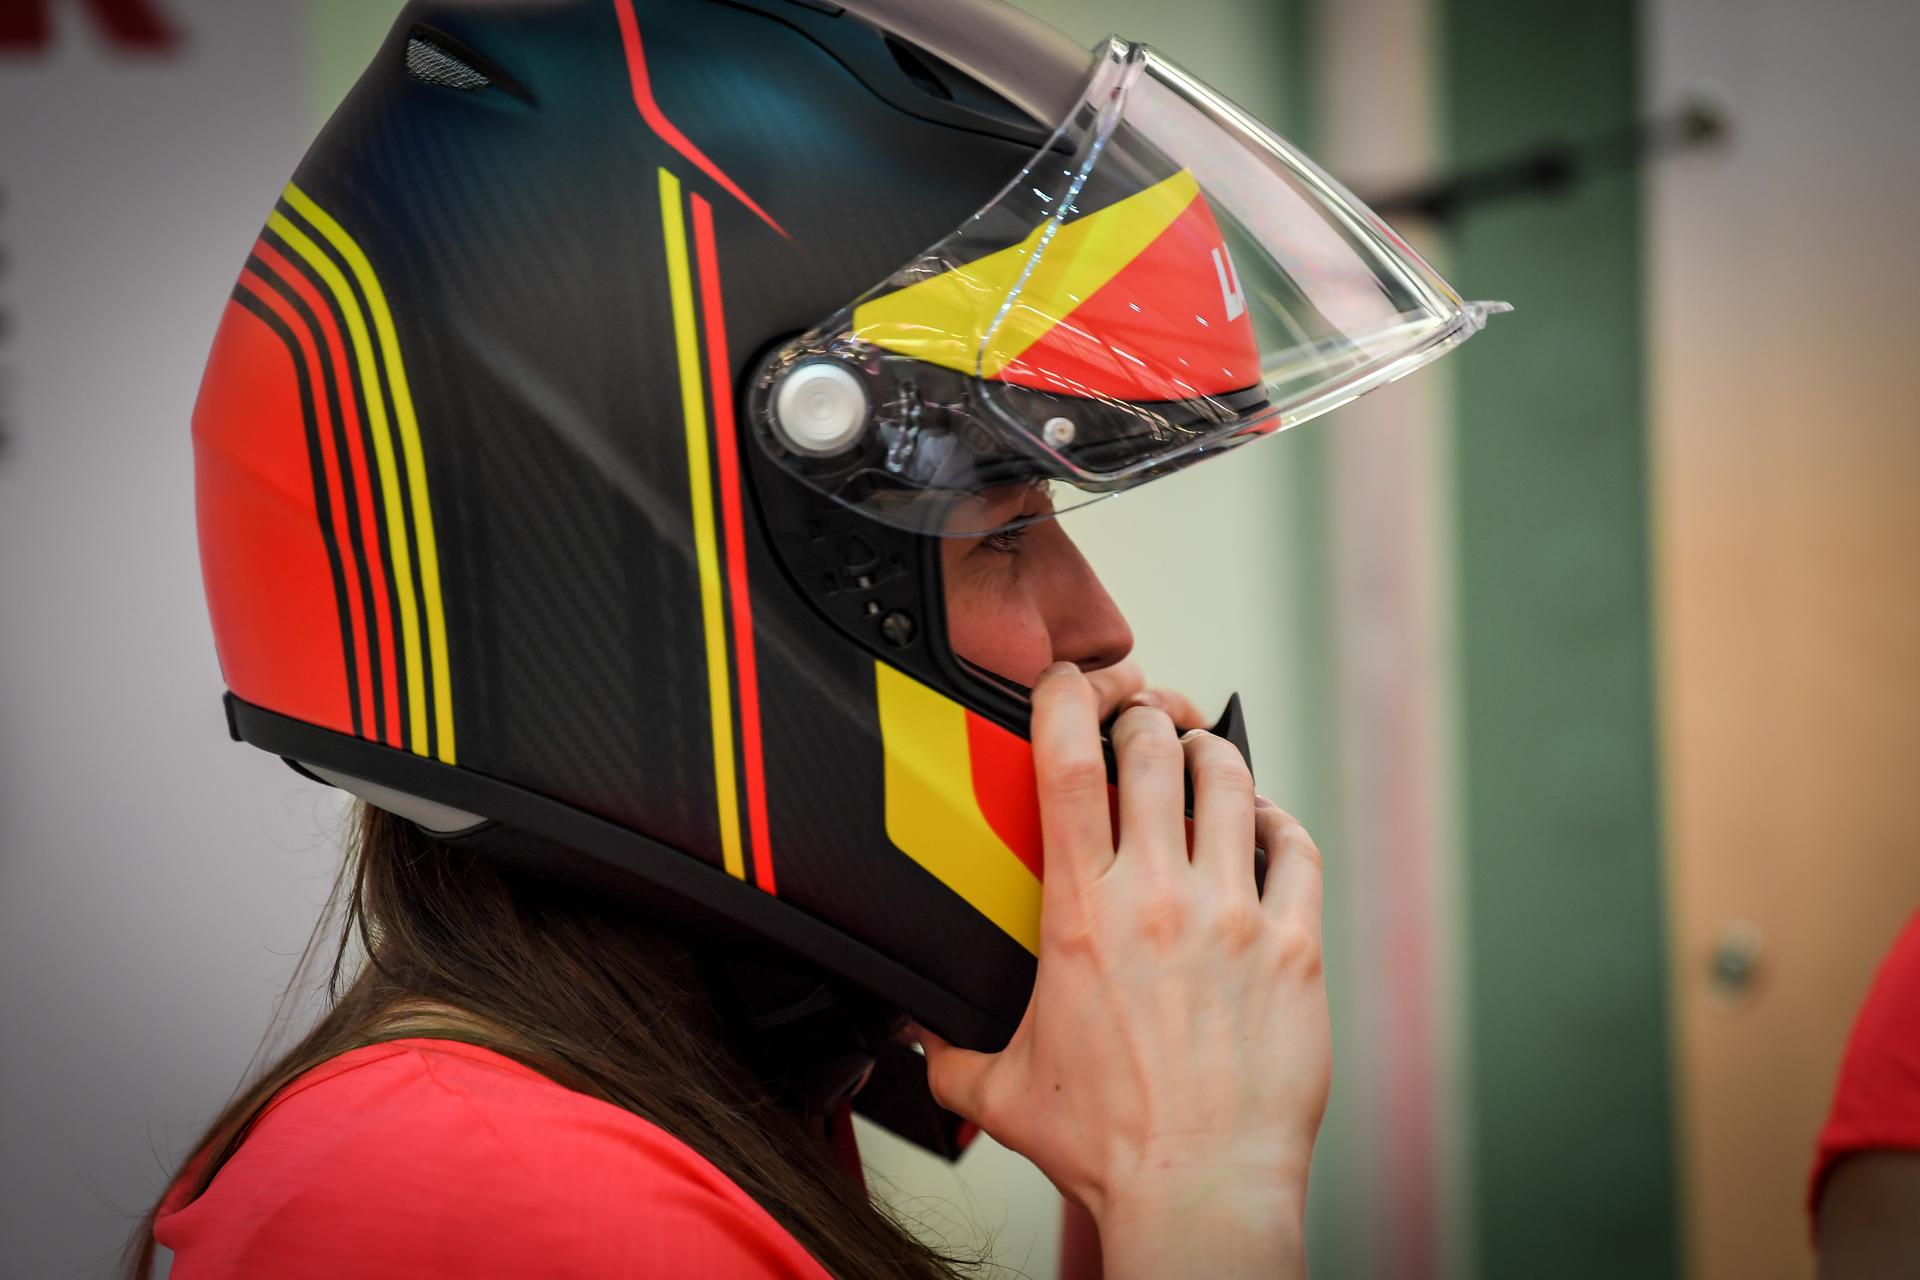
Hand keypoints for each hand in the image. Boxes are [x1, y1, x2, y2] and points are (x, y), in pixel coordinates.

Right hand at [914, 664, 1329, 1277]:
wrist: (1198, 1190)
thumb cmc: (1107, 1145)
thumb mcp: (1001, 1092)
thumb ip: (948, 1053)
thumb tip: (916, 1040)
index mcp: (1081, 915)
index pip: (1068, 764)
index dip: (1065, 698)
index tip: (1066, 683)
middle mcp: (1159, 898)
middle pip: (1155, 748)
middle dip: (1145, 717)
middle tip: (1141, 725)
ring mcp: (1234, 916)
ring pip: (1228, 781)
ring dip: (1209, 756)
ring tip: (1199, 760)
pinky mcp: (1295, 946)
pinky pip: (1295, 847)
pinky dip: (1276, 821)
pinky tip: (1260, 828)